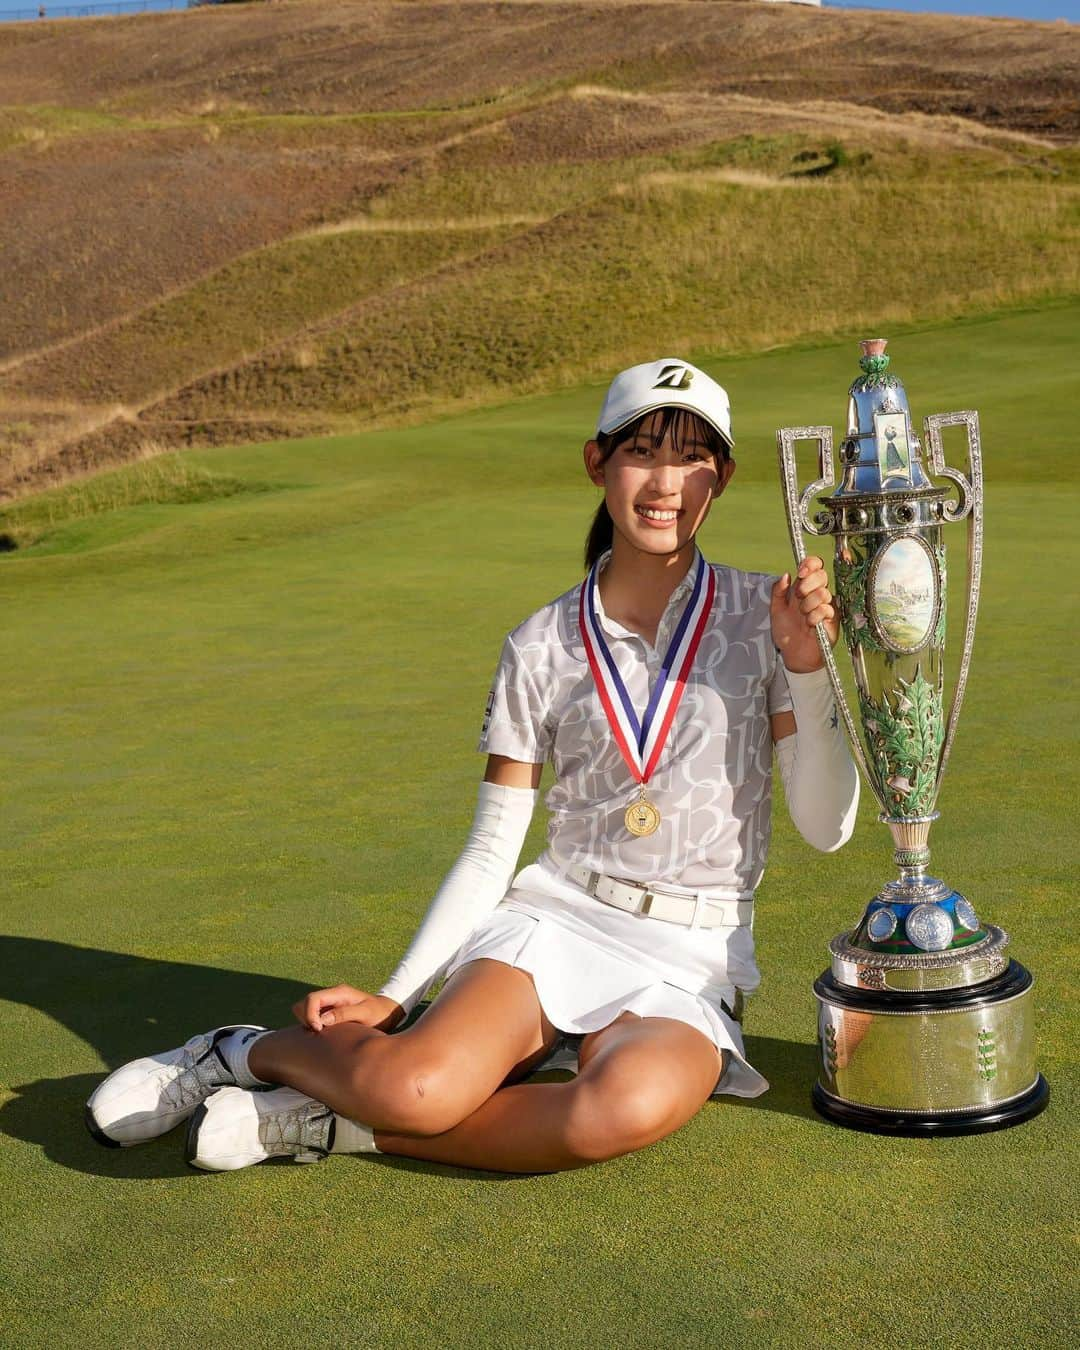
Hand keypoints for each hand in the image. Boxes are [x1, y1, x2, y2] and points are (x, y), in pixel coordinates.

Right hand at [292, 985, 404, 1032]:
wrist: (387, 1012)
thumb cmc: (379, 1013)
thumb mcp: (365, 1013)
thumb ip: (344, 1014)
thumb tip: (322, 1020)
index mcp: (339, 992)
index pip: (312, 998)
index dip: (309, 1015)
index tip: (318, 1030)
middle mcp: (331, 996)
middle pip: (303, 1003)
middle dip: (306, 1019)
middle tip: (320, 1033)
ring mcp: (328, 1004)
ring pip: (303, 1010)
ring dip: (307, 1023)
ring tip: (322, 1034)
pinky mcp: (328, 1013)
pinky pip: (311, 1018)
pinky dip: (311, 1026)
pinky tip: (324, 1035)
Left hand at [770, 556, 837, 673]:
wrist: (793, 654)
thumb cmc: (786, 632)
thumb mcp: (775, 610)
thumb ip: (778, 591)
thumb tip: (786, 575)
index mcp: (804, 587)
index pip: (815, 566)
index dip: (810, 564)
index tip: (801, 571)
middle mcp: (817, 593)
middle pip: (822, 575)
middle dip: (807, 584)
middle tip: (798, 596)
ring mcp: (827, 605)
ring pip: (822, 593)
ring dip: (808, 604)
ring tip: (802, 616)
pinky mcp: (833, 619)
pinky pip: (826, 609)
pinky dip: (814, 616)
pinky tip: (810, 625)